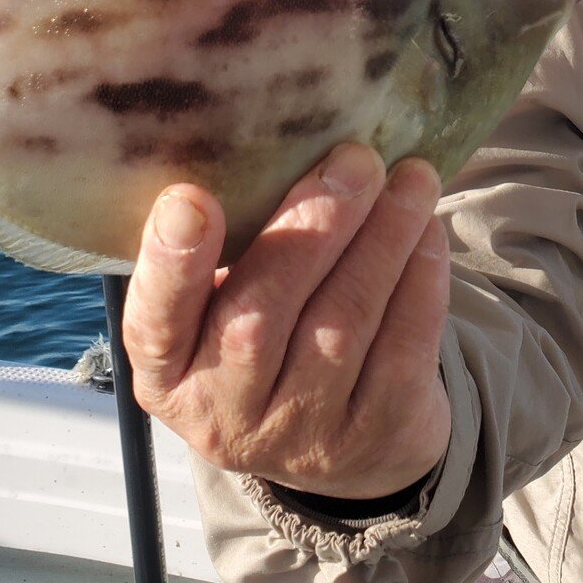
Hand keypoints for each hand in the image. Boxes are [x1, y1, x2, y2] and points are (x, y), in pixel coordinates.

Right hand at [122, 143, 451, 499]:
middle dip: (312, 228)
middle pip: (261, 319)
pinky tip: (426, 230)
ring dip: (382, 240)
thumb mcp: (222, 307)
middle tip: (355, 160)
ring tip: (411, 178)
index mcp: (168, 371)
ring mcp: (301, 434)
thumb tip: (275, 138)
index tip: (192, 199)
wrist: (338, 443)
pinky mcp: (375, 435)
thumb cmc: (269, 335)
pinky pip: (402, 350)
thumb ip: (230, 246)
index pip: (155, 321)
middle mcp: (223, 412)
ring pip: (341, 326)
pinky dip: (419, 280)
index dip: (171, 263)